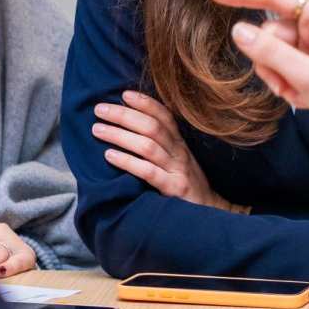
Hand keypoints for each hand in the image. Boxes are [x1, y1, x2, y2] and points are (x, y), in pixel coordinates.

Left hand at [93, 90, 228, 209]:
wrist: (210, 214)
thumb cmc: (186, 185)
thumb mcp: (178, 161)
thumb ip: (161, 146)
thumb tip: (130, 129)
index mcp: (180, 144)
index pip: (164, 116)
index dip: (145, 103)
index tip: (124, 94)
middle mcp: (180, 153)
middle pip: (152, 127)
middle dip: (125, 115)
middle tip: (100, 109)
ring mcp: (178, 170)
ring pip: (148, 146)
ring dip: (120, 135)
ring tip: (98, 129)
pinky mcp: (174, 190)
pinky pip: (148, 172)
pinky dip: (128, 162)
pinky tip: (109, 156)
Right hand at [209, 0, 308, 152]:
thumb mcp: (306, 75)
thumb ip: (270, 52)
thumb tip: (237, 30)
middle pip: (271, 33)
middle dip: (270, 60)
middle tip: (284, 85)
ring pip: (274, 53)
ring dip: (278, 77)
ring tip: (297, 94)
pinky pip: (285, 68)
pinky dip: (288, 85)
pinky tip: (305, 100)